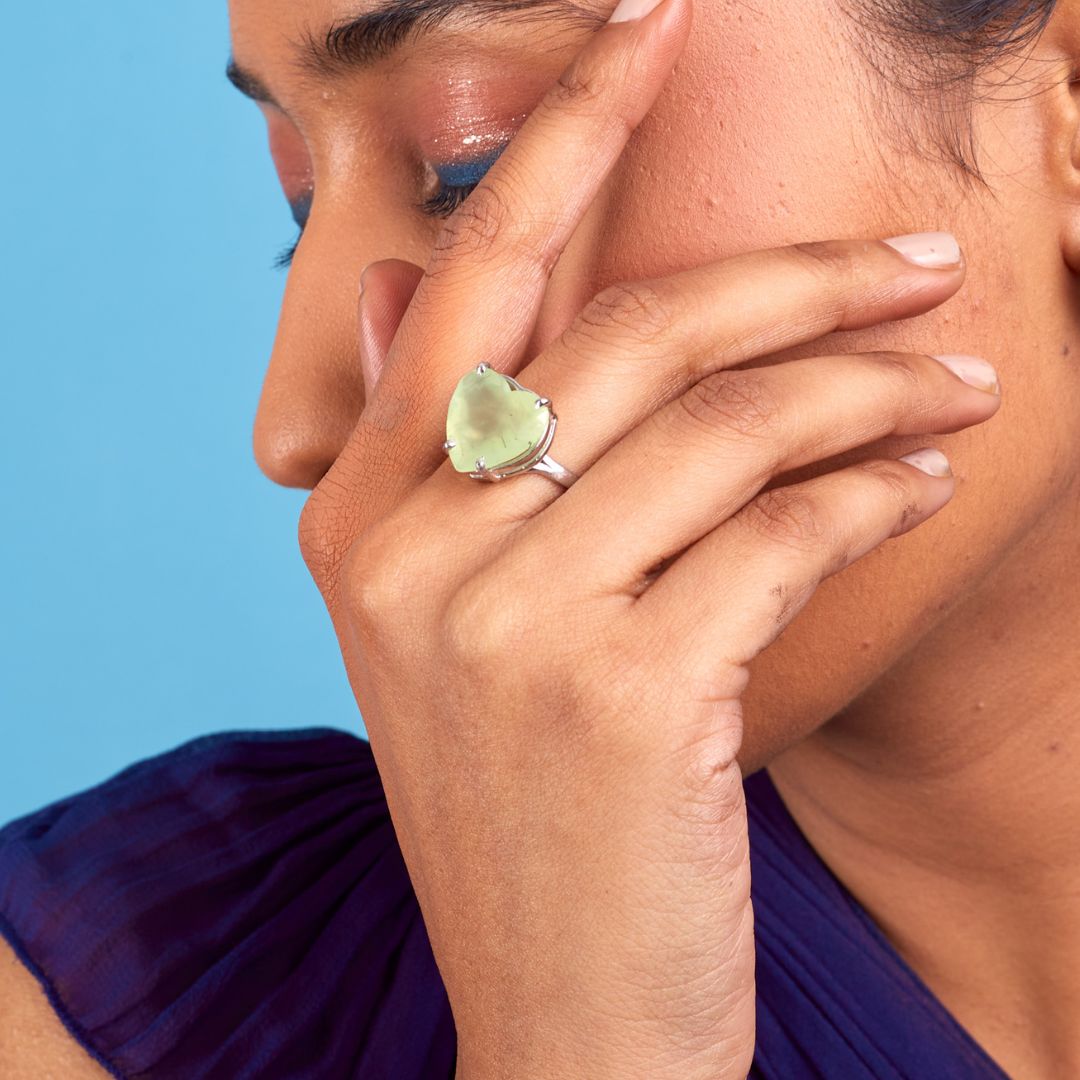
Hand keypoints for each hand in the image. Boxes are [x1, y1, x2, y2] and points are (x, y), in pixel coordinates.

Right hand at [298, 0, 1000, 1074]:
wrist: (559, 1009)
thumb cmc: (530, 812)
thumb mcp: (453, 631)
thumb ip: (442, 453)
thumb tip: (411, 286)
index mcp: (359, 517)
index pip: (475, 278)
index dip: (568, 134)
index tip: (650, 26)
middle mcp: (413, 549)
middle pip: (625, 330)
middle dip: (788, 268)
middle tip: (911, 255)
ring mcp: (510, 618)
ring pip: (724, 423)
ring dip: (863, 385)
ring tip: (955, 374)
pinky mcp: (625, 691)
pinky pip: (780, 529)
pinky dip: (867, 489)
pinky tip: (915, 476)